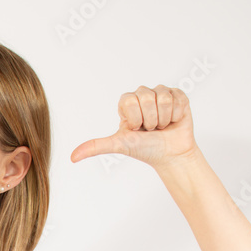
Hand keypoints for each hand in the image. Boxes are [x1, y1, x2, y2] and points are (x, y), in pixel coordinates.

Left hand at [70, 84, 197, 169]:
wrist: (170, 154)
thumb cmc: (144, 149)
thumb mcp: (119, 145)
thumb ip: (96, 146)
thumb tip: (72, 157)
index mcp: (126, 102)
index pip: (130, 101)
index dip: (136, 118)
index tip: (137, 129)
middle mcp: (142, 94)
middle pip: (147, 97)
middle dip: (150, 120)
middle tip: (150, 129)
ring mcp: (160, 93)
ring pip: (163, 98)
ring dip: (163, 118)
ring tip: (161, 126)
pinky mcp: (177, 95)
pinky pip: (177, 98)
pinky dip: (176, 115)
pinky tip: (173, 121)